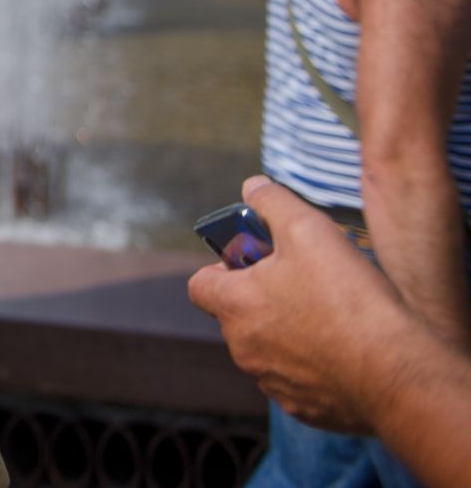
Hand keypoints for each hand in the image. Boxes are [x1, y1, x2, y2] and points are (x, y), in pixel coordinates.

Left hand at [187, 175, 413, 432]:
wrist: (395, 373)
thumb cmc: (347, 298)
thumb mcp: (307, 229)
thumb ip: (272, 202)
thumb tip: (252, 187)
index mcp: (234, 306)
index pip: (199, 285)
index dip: (221, 269)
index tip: (254, 261)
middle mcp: (243, 348)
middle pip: (236, 316)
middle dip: (260, 298)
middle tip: (302, 283)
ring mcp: (271, 382)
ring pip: (267, 349)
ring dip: (286, 333)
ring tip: (330, 316)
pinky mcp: (303, 407)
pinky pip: (297, 380)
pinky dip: (312, 366)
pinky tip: (345, 351)